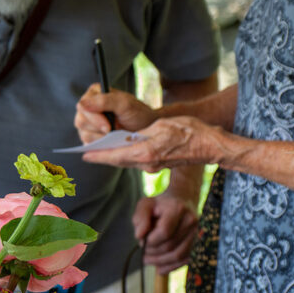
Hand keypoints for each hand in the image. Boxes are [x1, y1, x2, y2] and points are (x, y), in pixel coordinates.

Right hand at [75, 84, 158, 141]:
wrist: (147, 128)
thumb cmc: (137, 113)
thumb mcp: (124, 104)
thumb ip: (104, 101)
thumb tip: (82, 103)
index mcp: (94, 94)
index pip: (82, 107)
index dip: (94, 119)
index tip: (108, 127)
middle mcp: (89, 108)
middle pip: (80, 122)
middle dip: (98, 130)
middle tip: (114, 131)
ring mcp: (89, 123)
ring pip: (84, 134)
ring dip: (101, 138)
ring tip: (115, 134)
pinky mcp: (91, 137)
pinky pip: (88, 144)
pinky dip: (100, 145)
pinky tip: (111, 141)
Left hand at [80, 116, 219, 171]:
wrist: (208, 145)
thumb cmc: (188, 131)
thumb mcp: (161, 126)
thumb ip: (142, 134)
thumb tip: (127, 139)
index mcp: (146, 152)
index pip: (116, 155)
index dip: (99, 155)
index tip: (85, 155)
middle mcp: (147, 163)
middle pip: (118, 161)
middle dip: (102, 158)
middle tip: (87, 155)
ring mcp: (153, 166)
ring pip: (127, 162)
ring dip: (112, 158)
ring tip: (99, 153)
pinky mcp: (158, 164)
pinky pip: (136, 161)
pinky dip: (124, 158)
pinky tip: (119, 153)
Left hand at [132, 192, 198, 273]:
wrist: (183, 202)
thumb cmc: (161, 205)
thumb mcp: (146, 205)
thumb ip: (140, 218)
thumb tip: (139, 236)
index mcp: (178, 209)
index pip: (164, 232)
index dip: (150, 240)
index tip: (142, 240)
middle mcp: (191, 221)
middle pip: (170, 245)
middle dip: (153, 252)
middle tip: (143, 252)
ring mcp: (197, 233)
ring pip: (178, 255)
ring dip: (160, 262)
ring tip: (148, 260)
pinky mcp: (198, 244)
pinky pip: (185, 260)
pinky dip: (171, 267)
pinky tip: (159, 267)